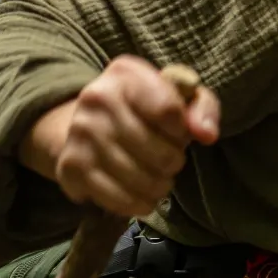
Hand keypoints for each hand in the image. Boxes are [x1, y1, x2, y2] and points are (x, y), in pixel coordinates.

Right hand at [22, 55, 220, 217]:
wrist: (88, 125)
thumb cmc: (144, 111)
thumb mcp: (178, 98)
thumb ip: (202, 108)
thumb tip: (206, 134)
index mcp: (126, 73)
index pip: (170, 111)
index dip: (183, 132)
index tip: (178, 133)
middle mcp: (96, 98)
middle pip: (161, 153)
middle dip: (174, 162)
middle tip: (168, 160)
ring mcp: (80, 133)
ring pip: (143, 181)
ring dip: (159, 186)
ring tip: (157, 177)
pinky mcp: (71, 166)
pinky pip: (120, 199)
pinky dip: (139, 203)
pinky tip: (142, 195)